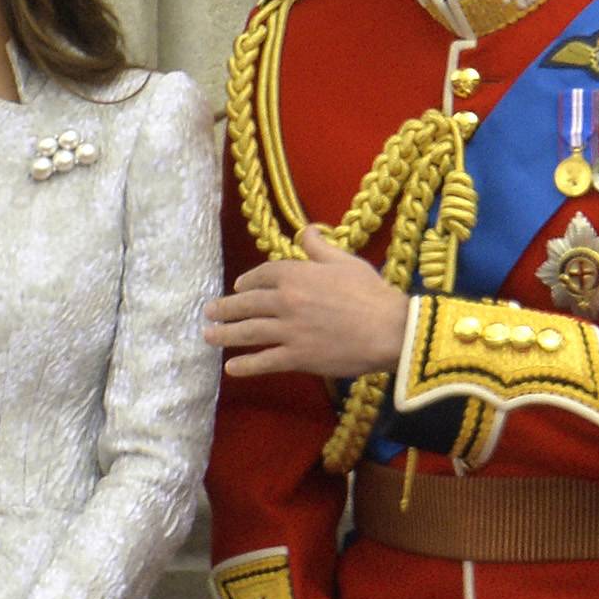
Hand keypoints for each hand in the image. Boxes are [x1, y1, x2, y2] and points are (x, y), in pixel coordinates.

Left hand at [204, 226, 410, 379]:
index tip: (239, 288)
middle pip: (247, 304)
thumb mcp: (345, 261)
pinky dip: (245, 365)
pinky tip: (231, 368)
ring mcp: (288, 330)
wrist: (391, 329)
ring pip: (247, 332)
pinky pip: (264, 361)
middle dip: (224, 308)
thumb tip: (305, 231)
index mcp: (296, 274)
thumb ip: (319, 247)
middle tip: (208, 312)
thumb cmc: (371, 293)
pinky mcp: (297, 356)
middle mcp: (286, 301)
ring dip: (224, 334)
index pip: (262, 275)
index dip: (247, 281)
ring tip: (208, 336)